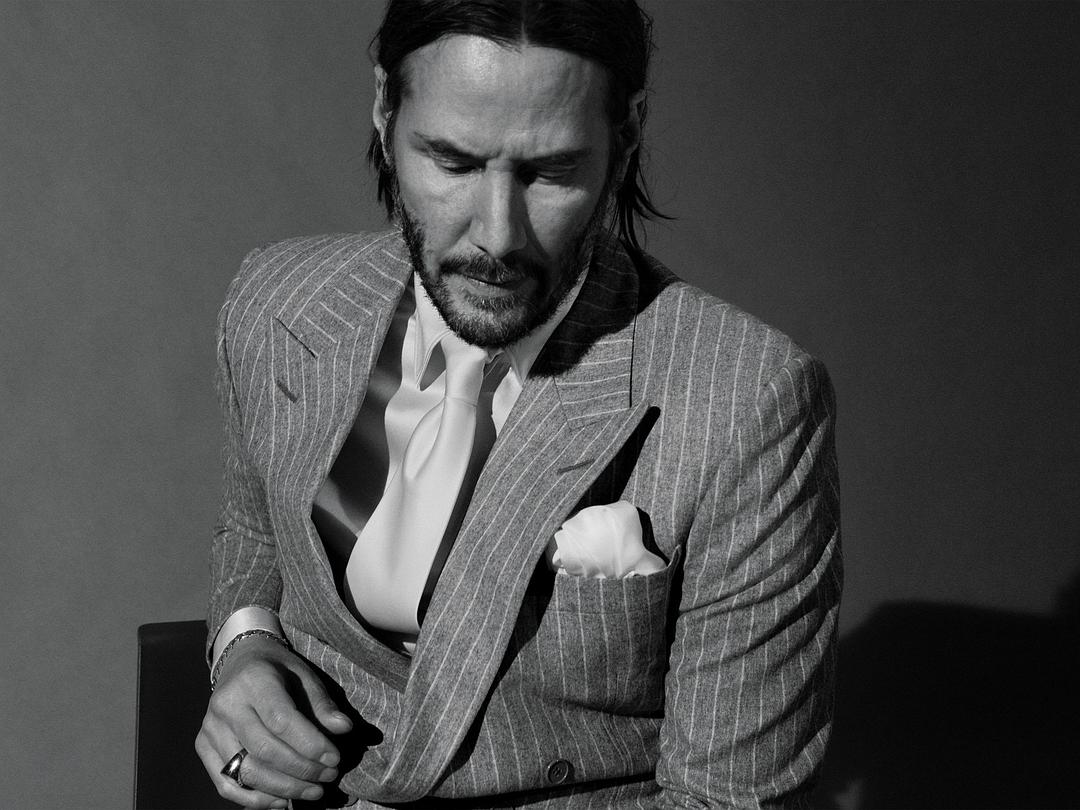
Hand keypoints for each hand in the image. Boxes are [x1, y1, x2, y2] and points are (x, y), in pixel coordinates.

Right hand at [195, 635, 353, 808]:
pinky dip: (255, 800)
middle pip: (264, 750)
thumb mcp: (304, 675)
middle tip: (329, 777)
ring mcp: (210, 728)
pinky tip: (283, 801)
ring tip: (313, 792)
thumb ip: (322, 704)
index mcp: (253, 680)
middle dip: (301, 770)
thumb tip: (344, 729)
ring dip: (283, 789)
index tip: (335, 759)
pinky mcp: (202, 746)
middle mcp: (226, 704)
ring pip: (245, 772)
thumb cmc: (279, 671)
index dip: (310, 745)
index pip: (281, 721)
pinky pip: (226, 784)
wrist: (240, 661)